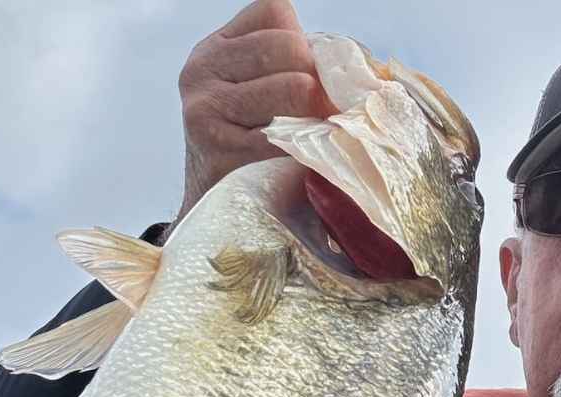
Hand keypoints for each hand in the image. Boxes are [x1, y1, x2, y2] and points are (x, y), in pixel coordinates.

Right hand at [175, 0, 334, 220]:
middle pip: (291, 47)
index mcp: (213, 49)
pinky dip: (307, 147)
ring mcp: (208, 110)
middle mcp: (202, 71)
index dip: (303, 44)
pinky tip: (304, 162)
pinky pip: (287, 136)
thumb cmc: (249, 151)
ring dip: (316, 115)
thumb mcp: (254, 94)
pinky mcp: (221, 150)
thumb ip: (290, 67)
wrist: (214, 213)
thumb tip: (357, 71)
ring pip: (295, 87)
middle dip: (315, 80)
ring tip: (312, 139)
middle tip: (319, 117)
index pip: (276, 11)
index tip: (304, 82)